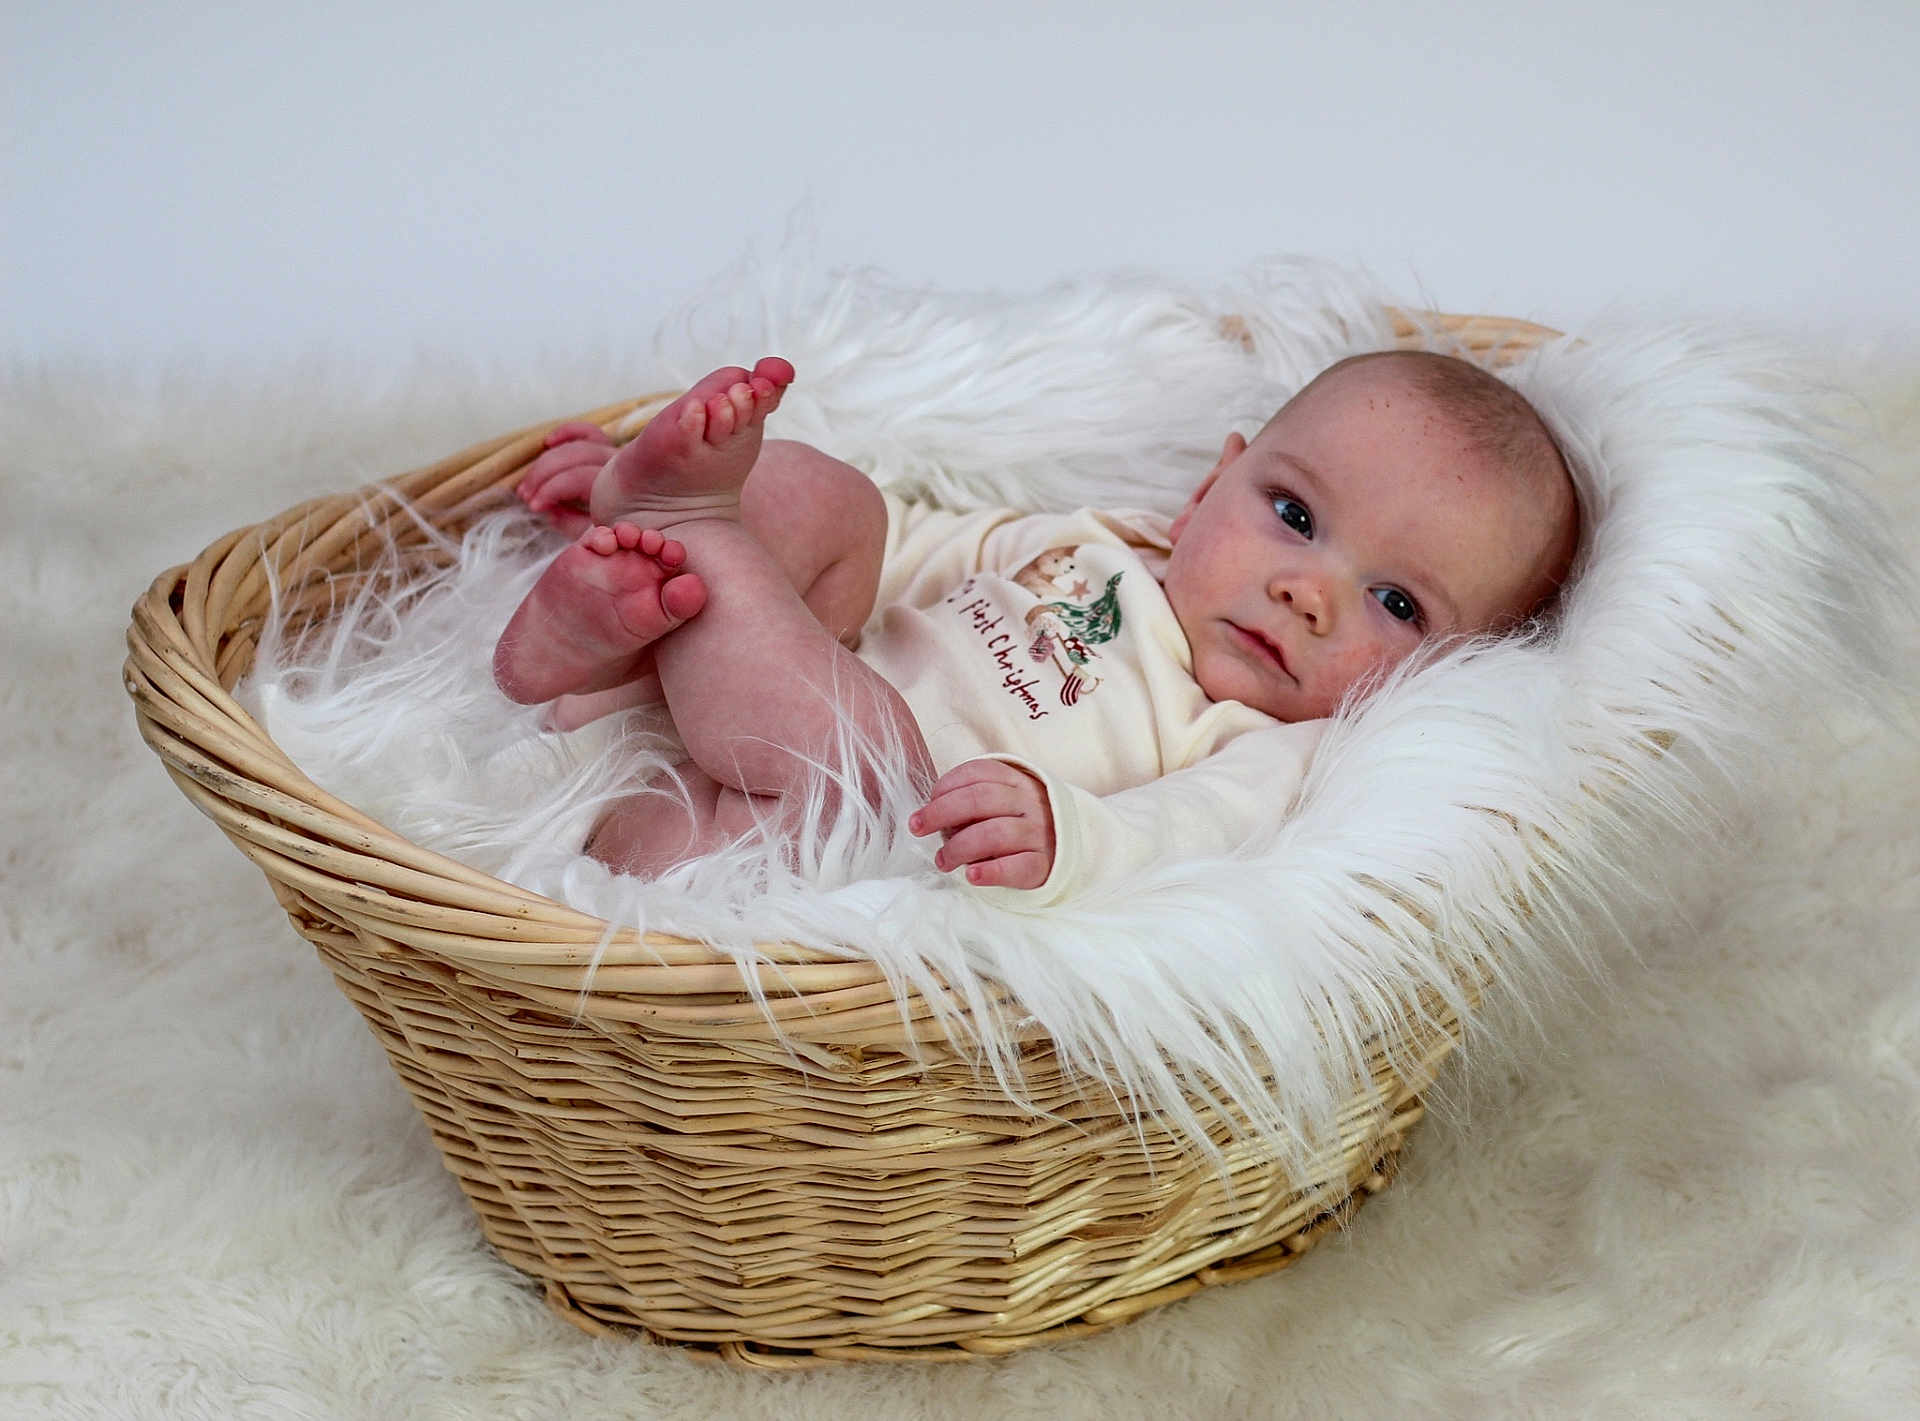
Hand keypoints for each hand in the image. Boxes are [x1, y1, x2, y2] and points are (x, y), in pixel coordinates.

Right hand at [517, 422, 614, 535]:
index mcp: (618, 489)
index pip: (577, 479)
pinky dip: (568, 432)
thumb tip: (548, 510)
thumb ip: (573, 524)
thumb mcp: (597, 534)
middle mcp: (617, 466)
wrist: (648, 522)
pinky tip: (548, 442)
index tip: (534, 507)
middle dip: (542, 477)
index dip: (551, 491)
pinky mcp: (609, 447)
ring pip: (575, 445)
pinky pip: (588, 432)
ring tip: (527, 486)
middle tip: (525, 497)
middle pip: (573, 458)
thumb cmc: (619, 530)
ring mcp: (614, 453)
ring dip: (546, 463)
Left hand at [909, 759, 1054, 890]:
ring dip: (959, 848)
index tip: (925, 806)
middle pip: (980, 799)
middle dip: (940, 812)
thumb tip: (930, 814)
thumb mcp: (1003, 798)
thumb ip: (972, 799)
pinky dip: (992, 872)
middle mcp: (1029, 803)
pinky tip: (972, 875)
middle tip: (917, 828)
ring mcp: (1039, 833)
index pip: (977, 772)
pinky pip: (1019, 867)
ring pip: (995, 833)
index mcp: (1016, 781)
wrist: (1069, 844)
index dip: (945, 786)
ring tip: (943, 861)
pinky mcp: (1044, 864)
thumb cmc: (1020, 821)